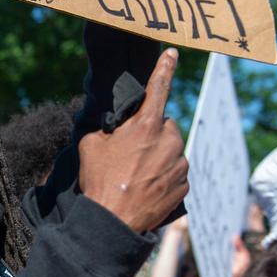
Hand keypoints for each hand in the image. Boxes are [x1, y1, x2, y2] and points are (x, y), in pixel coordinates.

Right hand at [79, 49, 188, 232]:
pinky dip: (164, 175)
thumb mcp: (91, 144)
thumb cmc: (99, 180)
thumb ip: (107, 127)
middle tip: (130, 152)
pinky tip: (146, 187)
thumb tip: (112, 123)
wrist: (112, 221)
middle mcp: (169, 141)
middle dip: (152, 133)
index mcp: (146, 126)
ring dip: (158, 155)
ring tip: (136, 174)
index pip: (158, 88)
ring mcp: (180, 164)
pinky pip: (176, 171)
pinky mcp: (185, 185)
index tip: (174, 54)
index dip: (165, 69)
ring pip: (171, 149)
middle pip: (164, 125)